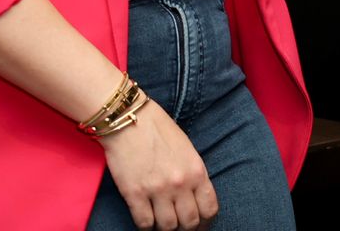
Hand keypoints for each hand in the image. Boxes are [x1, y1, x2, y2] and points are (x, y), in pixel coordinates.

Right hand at [98, 98, 218, 229]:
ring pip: (168, 227)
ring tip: (161, 223)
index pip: (210, 208)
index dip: (206, 223)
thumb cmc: (159, 130)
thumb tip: (194, 199)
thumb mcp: (187, 149)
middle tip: (179, 226)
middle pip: (190, 222)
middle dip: (186, 228)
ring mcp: (158, 190)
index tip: (199, 226)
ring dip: (165, 228)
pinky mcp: (135, 194)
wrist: (129, 119)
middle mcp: (180, 183)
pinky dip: (146, 227)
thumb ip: (193, 174)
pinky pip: (144, 223)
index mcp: (197, 171)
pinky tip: (146, 221)